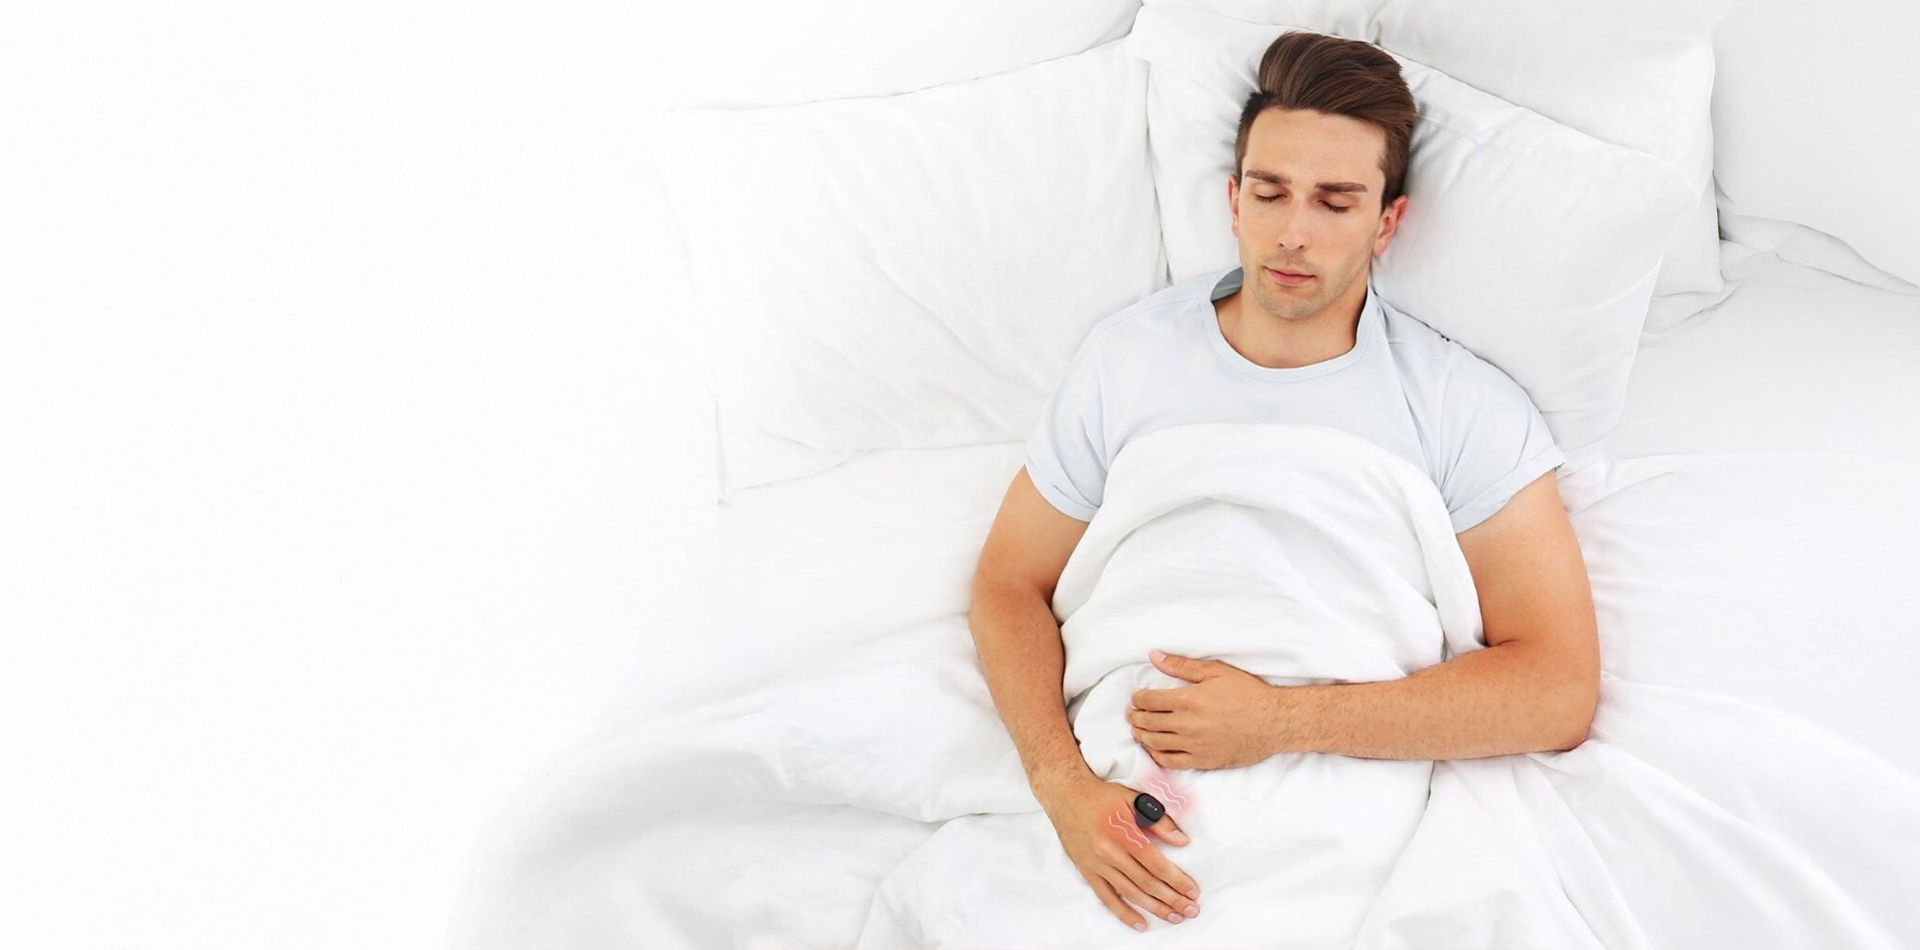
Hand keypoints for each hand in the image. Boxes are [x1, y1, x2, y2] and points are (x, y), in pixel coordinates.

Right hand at [1038, 775, 1202, 932]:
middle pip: (1146, 882)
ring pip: (1130, 893)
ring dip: (1154, 908)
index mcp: (1124, 834)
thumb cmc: (1102, 797)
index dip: (1176, 879)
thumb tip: (1182, 840)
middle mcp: (1110, 853)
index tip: (1192, 890)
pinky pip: (1107, 898)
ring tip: (1174, 917)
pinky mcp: (1087, 872)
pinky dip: (1124, 913)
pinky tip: (1140, 923)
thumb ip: (1159, 821)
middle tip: (1191, 910)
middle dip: (1172, 898)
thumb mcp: (1133, 799)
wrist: (1066, 796)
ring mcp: (1097, 865)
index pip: (1155, 864)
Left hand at [1128, 650, 1279, 770]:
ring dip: (1142, 736)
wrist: (1273, 722)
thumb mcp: (1215, 671)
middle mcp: (1186, 725)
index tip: (1137, 698)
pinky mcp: (1202, 761)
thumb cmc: (1247, 694)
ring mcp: (1193, 746)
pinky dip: (1157, 756)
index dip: (1138, 699)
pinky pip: (1170, 762)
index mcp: (1188, 700)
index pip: (1149, 701)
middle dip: (1136, 717)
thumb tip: (1154, 656)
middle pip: (1148, 723)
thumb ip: (1181, 665)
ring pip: (1155, 743)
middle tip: (1133, 714)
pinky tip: (1155, 749)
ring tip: (1139, 730)